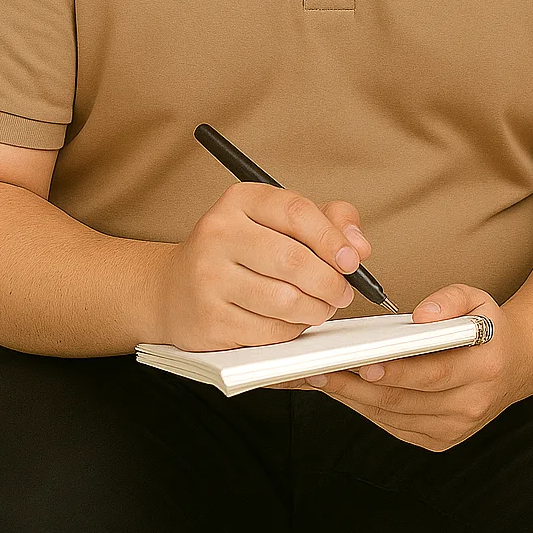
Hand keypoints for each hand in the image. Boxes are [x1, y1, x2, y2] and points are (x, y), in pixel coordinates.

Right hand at [153, 184, 370, 350]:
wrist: (173, 289)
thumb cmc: (237, 253)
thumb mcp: (275, 223)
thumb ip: (325, 222)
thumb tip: (359, 245)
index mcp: (239, 201)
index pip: (296, 212)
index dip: (333, 239)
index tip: (353, 260)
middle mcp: (218, 233)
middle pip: (293, 260)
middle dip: (330, 282)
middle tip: (342, 292)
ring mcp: (209, 277)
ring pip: (285, 300)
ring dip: (315, 310)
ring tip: (320, 307)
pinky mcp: (209, 319)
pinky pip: (269, 331)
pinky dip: (292, 331)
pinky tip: (291, 322)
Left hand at [272, 284, 532, 452]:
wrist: (518, 364)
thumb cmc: (489, 327)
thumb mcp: (479, 298)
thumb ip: (450, 299)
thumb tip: (421, 315)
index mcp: (484, 368)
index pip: (433, 375)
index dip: (397, 372)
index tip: (365, 364)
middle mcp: (472, 404)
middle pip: (405, 401)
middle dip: (358, 388)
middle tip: (323, 371)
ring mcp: (457, 428)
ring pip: (396, 418)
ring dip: (356, 401)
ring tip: (324, 380)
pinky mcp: (443, 440)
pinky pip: (398, 428)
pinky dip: (369, 412)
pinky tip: (347, 394)